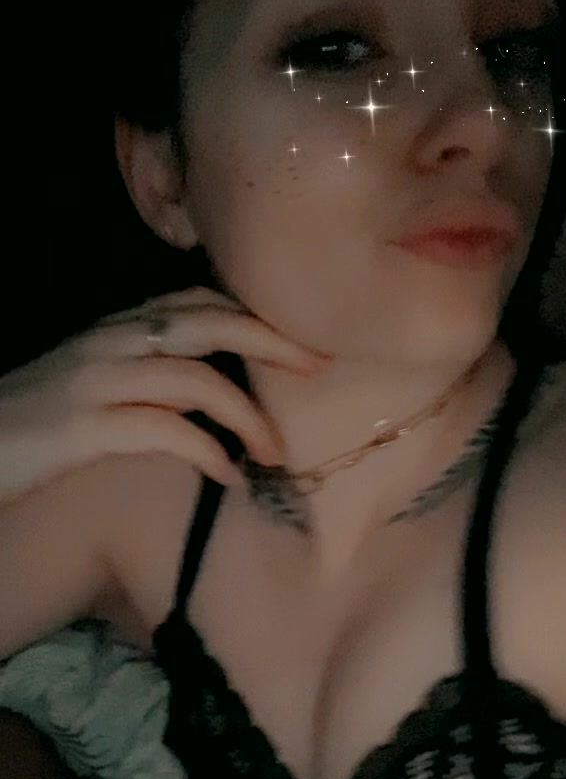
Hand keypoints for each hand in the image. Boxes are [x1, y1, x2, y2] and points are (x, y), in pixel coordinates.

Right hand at [0, 287, 329, 504]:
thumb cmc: (35, 424)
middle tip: (318, 368)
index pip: (197, 302)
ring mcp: (95, 382)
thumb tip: (209, 391)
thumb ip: (148, 376)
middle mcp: (109, 342)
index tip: (301, 344)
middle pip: (207, 323)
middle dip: (271, 342)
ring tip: (275, 452)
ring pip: (193, 379)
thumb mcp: (94, 384)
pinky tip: (228, 475)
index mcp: (115, 329)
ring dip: (246, 415)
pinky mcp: (82, 428)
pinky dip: (205, 452)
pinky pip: (162, 430)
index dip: (255, 318)